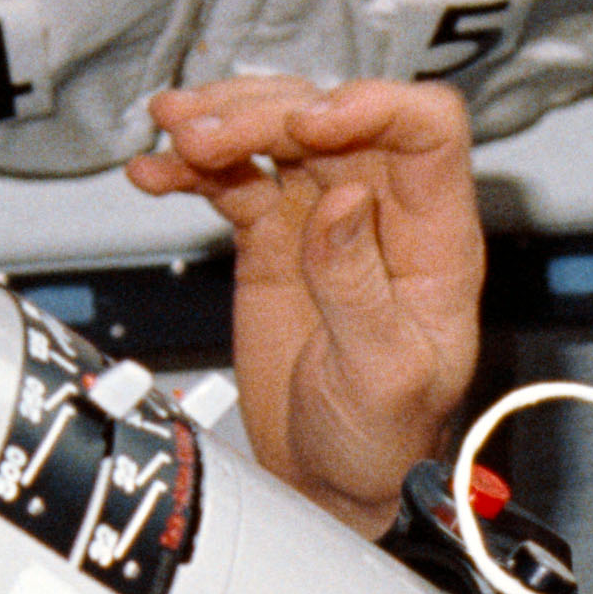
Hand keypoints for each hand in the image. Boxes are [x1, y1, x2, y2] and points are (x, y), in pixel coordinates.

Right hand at [125, 75, 483, 536]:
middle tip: (208, 136)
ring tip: (174, 137)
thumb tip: (345, 203)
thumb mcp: (385, 376)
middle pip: (334, 121)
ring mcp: (323, 221)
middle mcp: (384, 217)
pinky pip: (232, 181)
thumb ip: (360, 286)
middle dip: (269, 113)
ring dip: (224, 124)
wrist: (332, 486)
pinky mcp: (273, 238)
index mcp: (436, 242)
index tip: (312, 121)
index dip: (375, 107)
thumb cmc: (385, 443)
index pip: (427, 132)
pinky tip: (156, 173)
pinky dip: (189, 170)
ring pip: (278, 136)